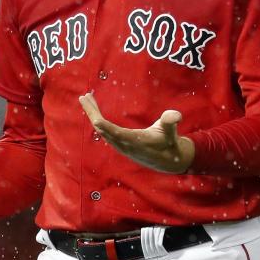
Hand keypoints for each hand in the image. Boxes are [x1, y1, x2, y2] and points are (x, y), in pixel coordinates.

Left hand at [78, 92, 194, 173]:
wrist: (168, 161)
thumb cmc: (170, 143)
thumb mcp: (171, 132)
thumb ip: (171, 122)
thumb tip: (175, 115)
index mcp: (134, 141)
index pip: (114, 132)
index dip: (103, 124)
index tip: (93, 116)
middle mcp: (123, 145)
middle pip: (102, 129)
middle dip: (92, 113)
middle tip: (84, 97)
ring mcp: (120, 145)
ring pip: (101, 130)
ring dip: (93, 114)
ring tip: (86, 98)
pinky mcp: (119, 144)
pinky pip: (104, 131)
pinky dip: (98, 120)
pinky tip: (95, 111)